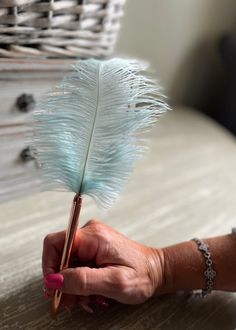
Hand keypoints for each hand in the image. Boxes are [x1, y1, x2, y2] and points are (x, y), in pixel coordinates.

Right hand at [42, 220, 163, 310]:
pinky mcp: (94, 248)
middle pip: (60, 254)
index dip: (49, 265)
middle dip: (62, 281)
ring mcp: (92, 240)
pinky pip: (77, 264)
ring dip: (71, 285)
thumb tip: (54, 280)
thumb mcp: (114, 282)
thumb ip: (83, 280)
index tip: (54, 288)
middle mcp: (90, 233)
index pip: (56, 242)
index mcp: (93, 235)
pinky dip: (79, 281)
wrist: (157, 271)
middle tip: (70, 301)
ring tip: (83, 301)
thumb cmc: (142, 275)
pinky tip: (89, 294)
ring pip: (67, 262)